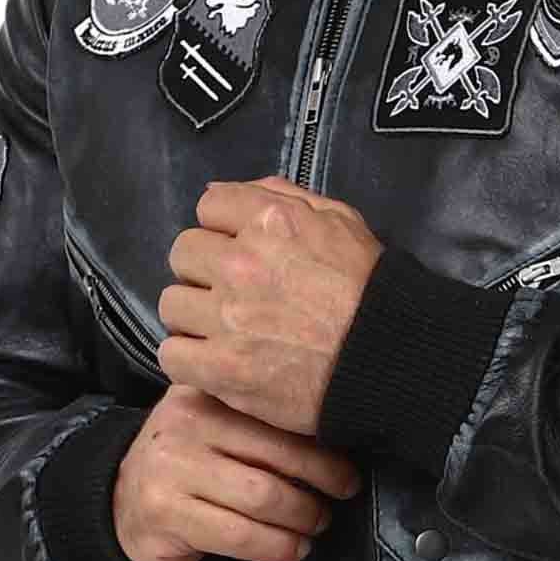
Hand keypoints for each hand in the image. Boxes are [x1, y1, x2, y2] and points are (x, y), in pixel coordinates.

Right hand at [112, 384, 363, 560]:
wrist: (117, 501)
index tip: (348, 471)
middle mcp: (186, 424)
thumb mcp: (214, 427)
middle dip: (322, 484)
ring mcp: (171, 468)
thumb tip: (334, 438)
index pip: (278, 419)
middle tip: (340, 498)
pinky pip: (240, 535)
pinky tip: (292, 548)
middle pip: (278, 457)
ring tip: (316, 524)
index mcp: (205, 394)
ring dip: (303, 518)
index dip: (324, 450)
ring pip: (264, 498)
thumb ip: (259, 424)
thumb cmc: (187, 465)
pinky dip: (277, 547)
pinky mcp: (165, 513)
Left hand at [156, 175, 384, 434]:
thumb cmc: (370, 290)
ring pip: (171, 304)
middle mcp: (241, 263)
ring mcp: (227, 318)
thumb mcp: (342, 221)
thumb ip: (283, 196)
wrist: (388, 361)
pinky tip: (213, 361)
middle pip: (183, 253)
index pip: (208, 206)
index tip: (238, 249)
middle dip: (204, 270)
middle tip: (230, 292)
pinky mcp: (221, 368)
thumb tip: (224, 192)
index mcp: (270, 221)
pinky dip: (189, 359)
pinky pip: (171, 355)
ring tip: (223, 330)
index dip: (223, 228)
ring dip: (193, 316)